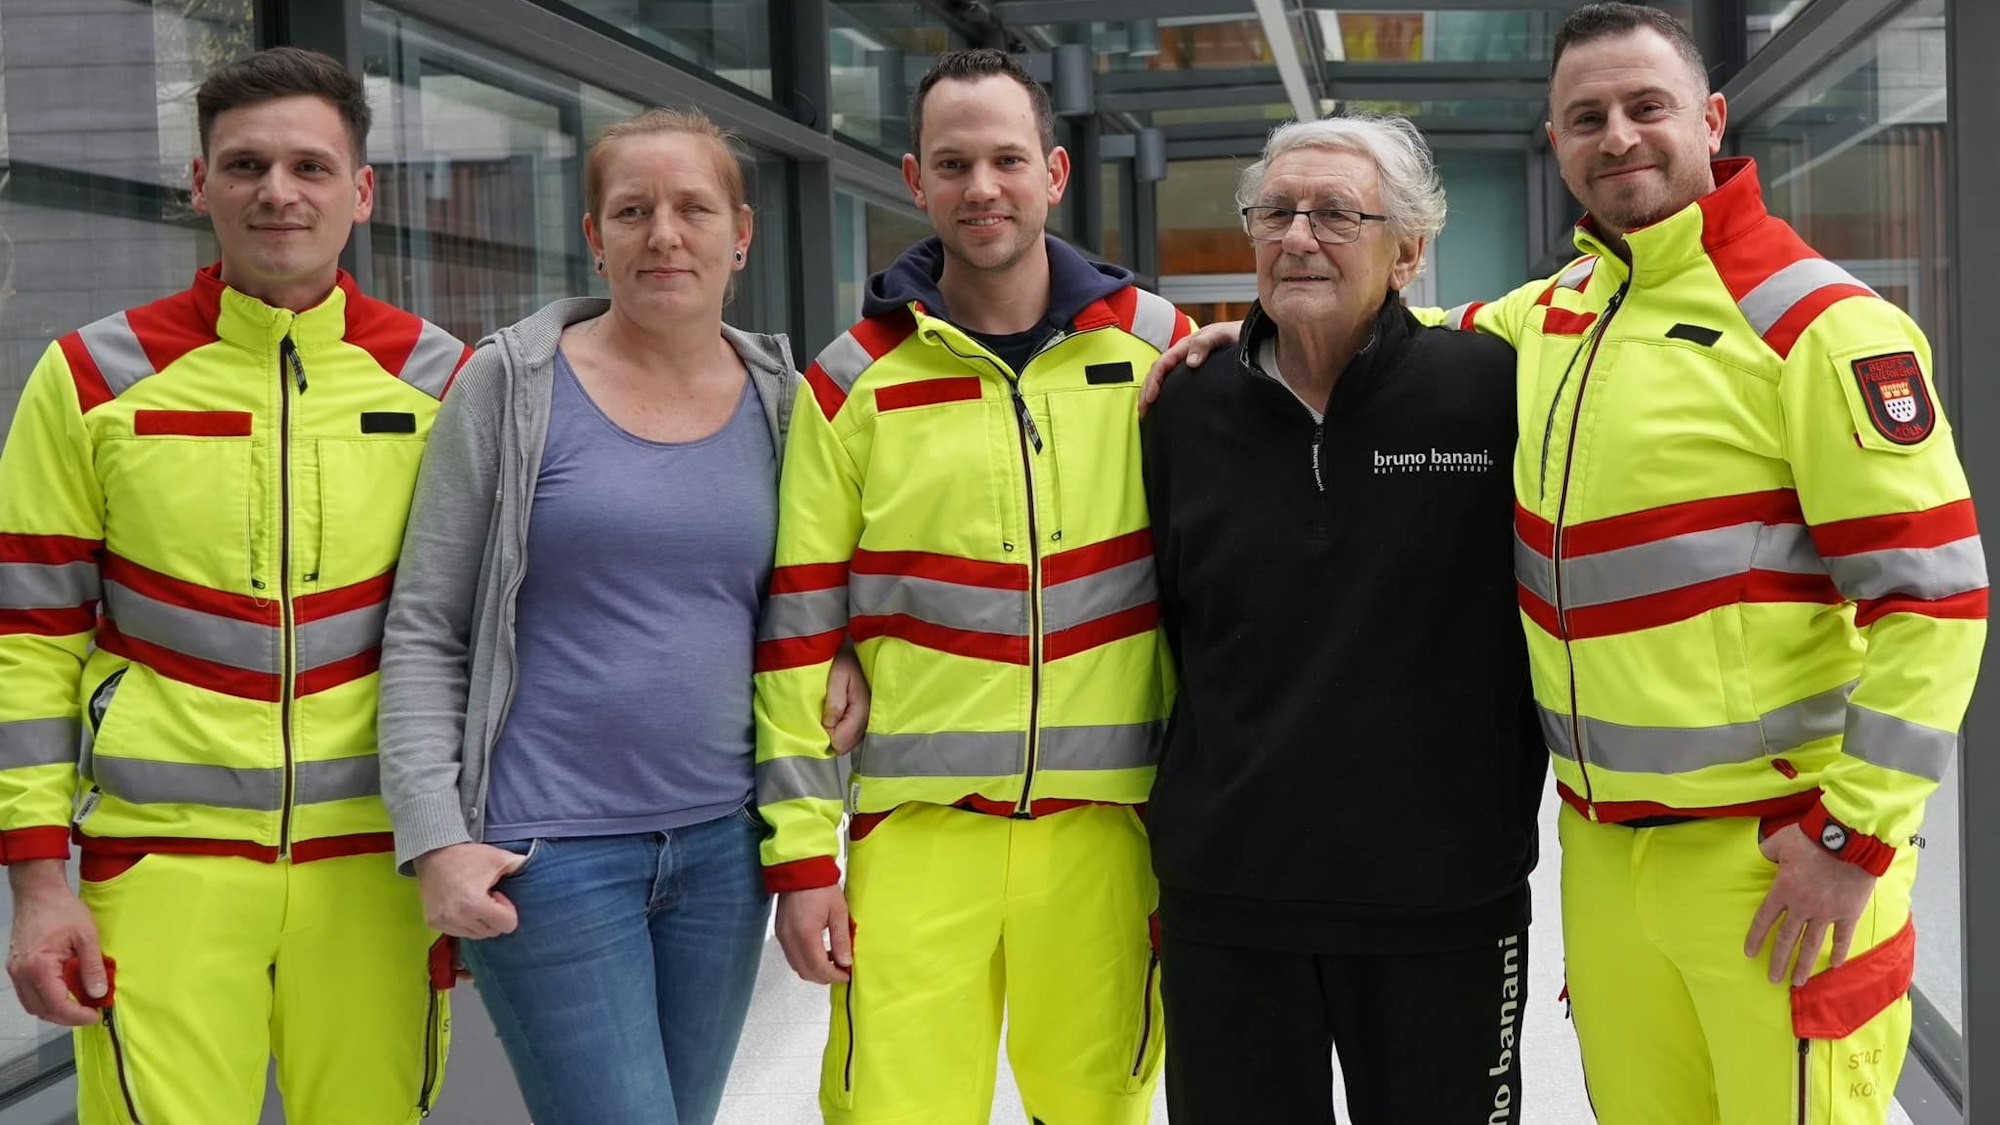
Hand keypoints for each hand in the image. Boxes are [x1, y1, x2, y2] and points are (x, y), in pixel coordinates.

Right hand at [6, 861, 107, 1025]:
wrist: (39, 893)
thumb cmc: (62, 910)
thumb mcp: (87, 936)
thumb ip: (92, 967)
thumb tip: (98, 992)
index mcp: (38, 966)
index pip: (56, 1004)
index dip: (76, 1015)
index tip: (94, 1015)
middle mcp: (21, 972)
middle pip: (41, 1010)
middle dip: (66, 1017)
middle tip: (89, 1013)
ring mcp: (15, 970)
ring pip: (32, 1005)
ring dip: (54, 1010)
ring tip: (78, 1005)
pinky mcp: (15, 966)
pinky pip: (28, 993)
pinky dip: (45, 998)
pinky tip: (63, 992)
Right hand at [414, 842, 528, 939]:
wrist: (433, 854)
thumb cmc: (468, 856)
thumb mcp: (498, 858)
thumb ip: (520, 865)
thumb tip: (539, 865)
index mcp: (475, 904)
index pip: (507, 926)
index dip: (507, 910)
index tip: (497, 894)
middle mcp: (458, 917)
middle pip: (492, 932)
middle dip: (494, 916)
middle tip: (486, 895)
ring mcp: (444, 922)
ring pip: (475, 934)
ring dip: (479, 921)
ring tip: (473, 899)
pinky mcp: (433, 923)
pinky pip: (458, 932)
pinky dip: (464, 922)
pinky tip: (460, 904)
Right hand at [775, 884, 851, 983]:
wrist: (800, 869)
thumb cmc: (821, 887)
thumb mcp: (838, 912)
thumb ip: (841, 939)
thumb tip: (845, 962)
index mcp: (806, 933)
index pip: (819, 967)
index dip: (834, 976)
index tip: (846, 975)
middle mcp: (790, 938)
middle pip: (805, 971)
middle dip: (824, 977)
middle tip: (841, 972)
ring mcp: (783, 936)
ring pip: (797, 966)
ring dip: (814, 970)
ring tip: (832, 962)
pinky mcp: (781, 932)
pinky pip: (792, 956)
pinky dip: (805, 960)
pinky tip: (820, 952)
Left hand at [824, 649, 869, 754]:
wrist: (856, 654)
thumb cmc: (844, 663)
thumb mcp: (836, 678)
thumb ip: (834, 703)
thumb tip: (828, 726)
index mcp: (861, 711)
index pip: (840, 740)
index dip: (825, 734)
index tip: (819, 719)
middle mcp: (868, 721)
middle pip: (845, 747)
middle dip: (830, 737)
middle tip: (822, 718)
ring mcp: (868, 722)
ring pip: (848, 744)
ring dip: (835, 735)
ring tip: (828, 717)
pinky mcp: (865, 720)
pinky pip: (851, 737)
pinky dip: (841, 732)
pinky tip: (835, 719)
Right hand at [1139, 320, 1242, 415]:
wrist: (1251, 338)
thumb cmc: (1236, 335)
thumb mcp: (1221, 334)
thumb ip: (1205, 343)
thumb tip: (1191, 362)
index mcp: (1185, 346)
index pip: (1162, 363)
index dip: (1154, 381)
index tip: (1151, 397)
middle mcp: (1183, 355)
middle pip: (1157, 372)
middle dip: (1146, 391)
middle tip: (1142, 410)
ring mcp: (1186, 364)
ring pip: (1163, 378)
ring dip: (1151, 393)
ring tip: (1146, 411)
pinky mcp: (1193, 373)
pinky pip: (1173, 382)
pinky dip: (1163, 393)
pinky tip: (1162, 405)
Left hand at [1745, 824, 1878, 985]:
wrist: (1849, 840)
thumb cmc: (1812, 838)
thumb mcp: (1780, 841)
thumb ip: (1767, 851)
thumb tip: (1758, 853)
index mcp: (1783, 890)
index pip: (1764, 919)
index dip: (1755, 937)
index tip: (1749, 953)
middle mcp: (1802, 907)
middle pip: (1786, 939)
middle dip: (1778, 961)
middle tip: (1772, 979)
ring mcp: (1826, 912)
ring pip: (1812, 944)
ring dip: (1804, 965)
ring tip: (1798, 982)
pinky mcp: (1848, 913)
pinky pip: (1842, 937)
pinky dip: (1839, 951)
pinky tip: (1835, 965)